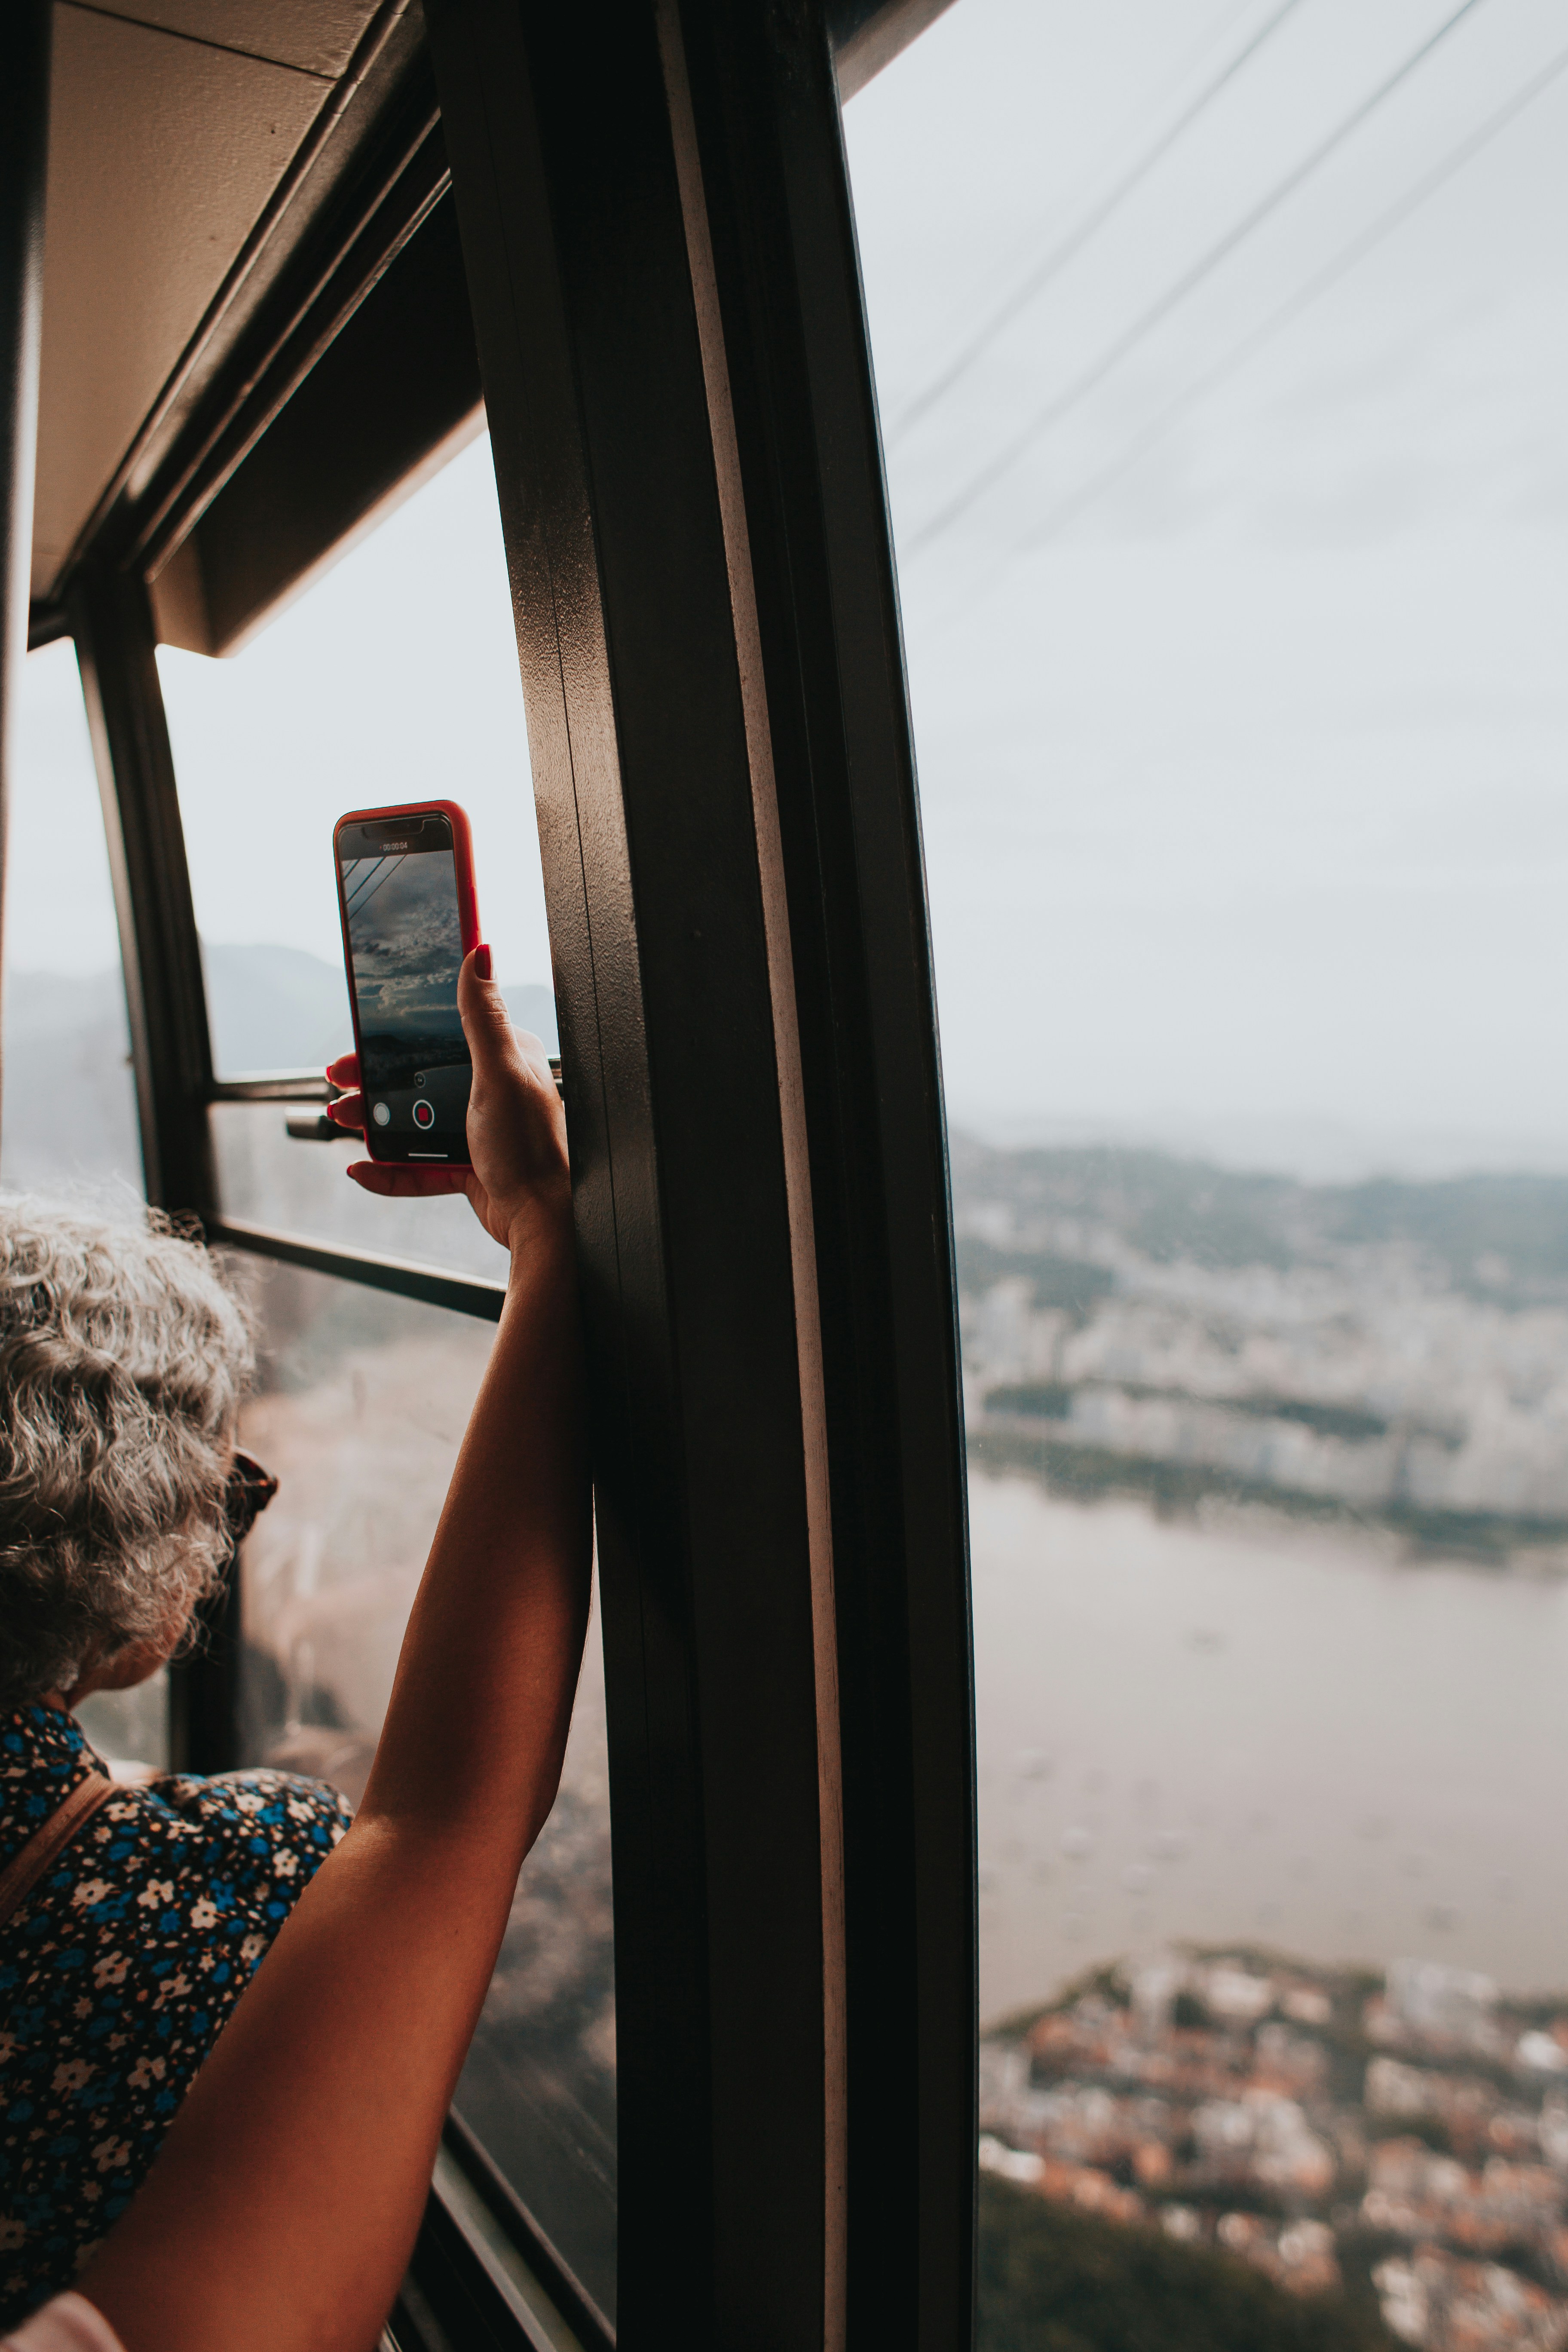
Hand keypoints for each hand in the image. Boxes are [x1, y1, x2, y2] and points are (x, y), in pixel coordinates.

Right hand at [327, 950, 568, 1255]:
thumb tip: (480, 951)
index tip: (363, 1036)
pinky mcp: (467, 1165)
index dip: (398, 1034)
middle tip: (341, 1081)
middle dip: (374, 1080)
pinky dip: (388, 1170)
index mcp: (503, 1058)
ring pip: (412, 1119)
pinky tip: (362, 1170)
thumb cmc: (532, 1147)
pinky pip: (417, 1165)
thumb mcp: (501, 1072)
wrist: (542, 1221)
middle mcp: (490, 1089)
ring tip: (344, 1119)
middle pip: (418, 1077)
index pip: (442, 1032)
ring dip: (374, 1121)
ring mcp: (476, 1129)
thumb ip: (483, 1016)